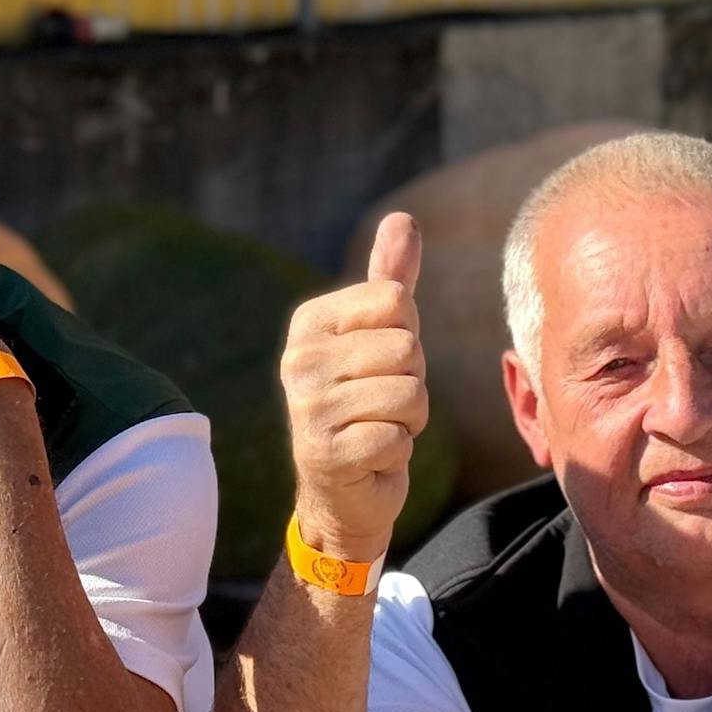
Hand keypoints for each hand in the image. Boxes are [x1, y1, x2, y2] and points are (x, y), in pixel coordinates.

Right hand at [281, 213, 427, 562]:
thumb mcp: (379, 339)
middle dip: (412, 382)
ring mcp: (307, 407)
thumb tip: (403, 219)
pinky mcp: (324, 453)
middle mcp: (299, 359)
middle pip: (407, 349)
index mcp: (310, 322)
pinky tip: (371, 457)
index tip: (381, 366)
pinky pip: (397, 438)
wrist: (342, 491)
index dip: (409, 337)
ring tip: (378, 429)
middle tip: (381, 405)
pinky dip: (397, 451)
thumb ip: (390, 282)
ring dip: (409, 420)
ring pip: (409, 394)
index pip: (398, 302)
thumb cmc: (366, 406)